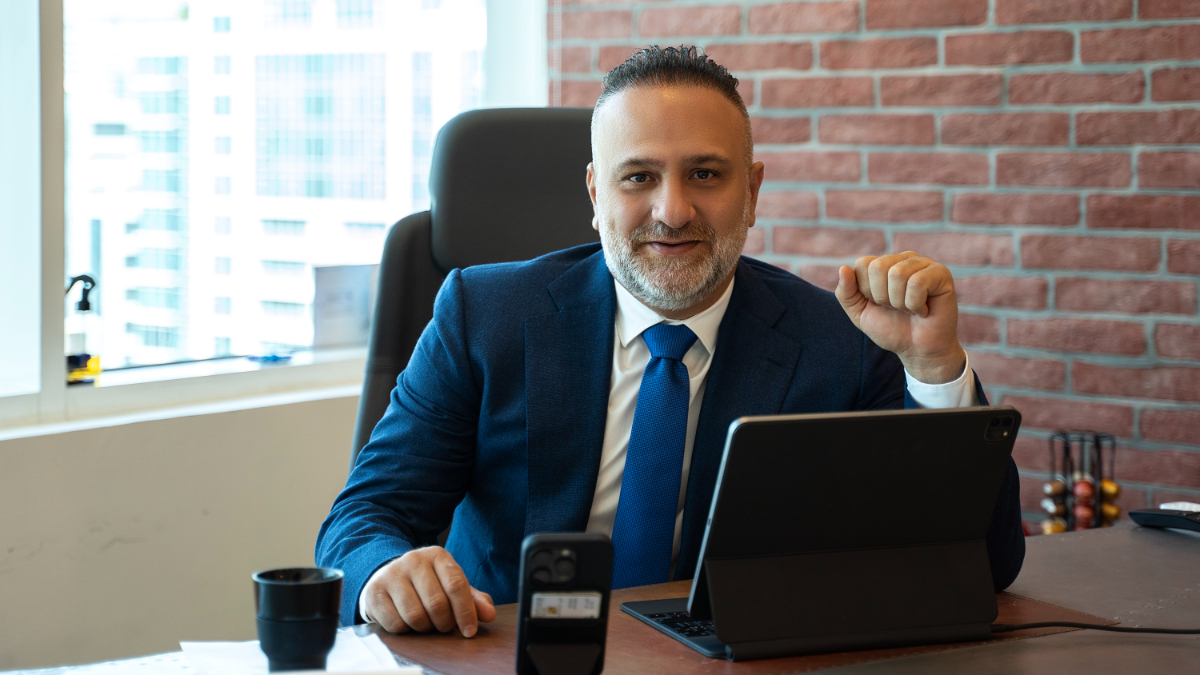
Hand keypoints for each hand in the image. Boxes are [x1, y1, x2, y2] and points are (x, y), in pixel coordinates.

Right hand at [362, 546, 495, 636]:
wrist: (387, 576)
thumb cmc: (426, 584)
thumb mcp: (451, 586)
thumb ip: (473, 599)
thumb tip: (489, 614)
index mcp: (437, 555)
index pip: (456, 584)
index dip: (465, 612)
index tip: (469, 631)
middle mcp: (414, 560)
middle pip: (436, 604)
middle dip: (444, 623)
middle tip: (443, 626)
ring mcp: (392, 574)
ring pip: (415, 616)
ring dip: (425, 628)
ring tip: (426, 622)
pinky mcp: (374, 592)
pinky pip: (396, 624)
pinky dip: (405, 630)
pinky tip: (406, 621)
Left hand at [834, 252, 965, 383]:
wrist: (917, 350)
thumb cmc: (891, 329)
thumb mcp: (860, 314)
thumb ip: (846, 293)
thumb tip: (843, 268)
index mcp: (883, 264)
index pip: (863, 264)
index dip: (867, 291)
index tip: (880, 304)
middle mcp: (903, 259)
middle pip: (878, 267)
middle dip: (882, 297)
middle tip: (896, 308)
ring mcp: (923, 263)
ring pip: (898, 274)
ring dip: (900, 302)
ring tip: (910, 309)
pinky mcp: (941, 273)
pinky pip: (917, 283)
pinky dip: (915, 304)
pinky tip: (924, 310)